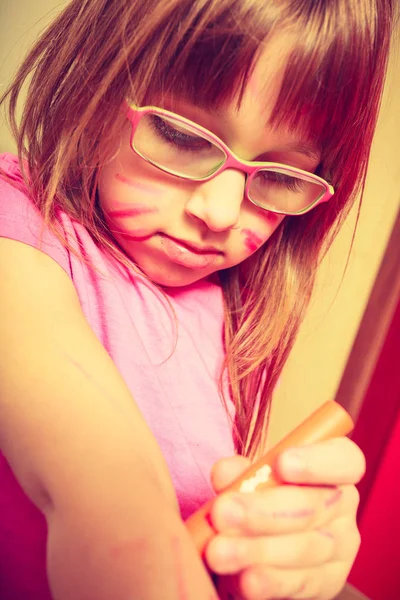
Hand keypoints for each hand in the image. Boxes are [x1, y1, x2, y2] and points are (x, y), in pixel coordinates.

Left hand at [205, 437, 364, 599]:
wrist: (265, 538)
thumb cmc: (263, 492)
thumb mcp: (250, 475)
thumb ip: (239, 471)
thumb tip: (224, 472)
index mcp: (333, 466)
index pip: (344, 459)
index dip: (316, 461)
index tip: (282, 463)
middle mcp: (342, 505)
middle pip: (312, 507)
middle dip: (263, 511)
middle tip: (223, 513)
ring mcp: (340, 546)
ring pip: (303, 548)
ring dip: (257, 550)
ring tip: (219, 551)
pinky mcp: (327, 582)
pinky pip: (301, 583)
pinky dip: (271, 582)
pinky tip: (246, 579)